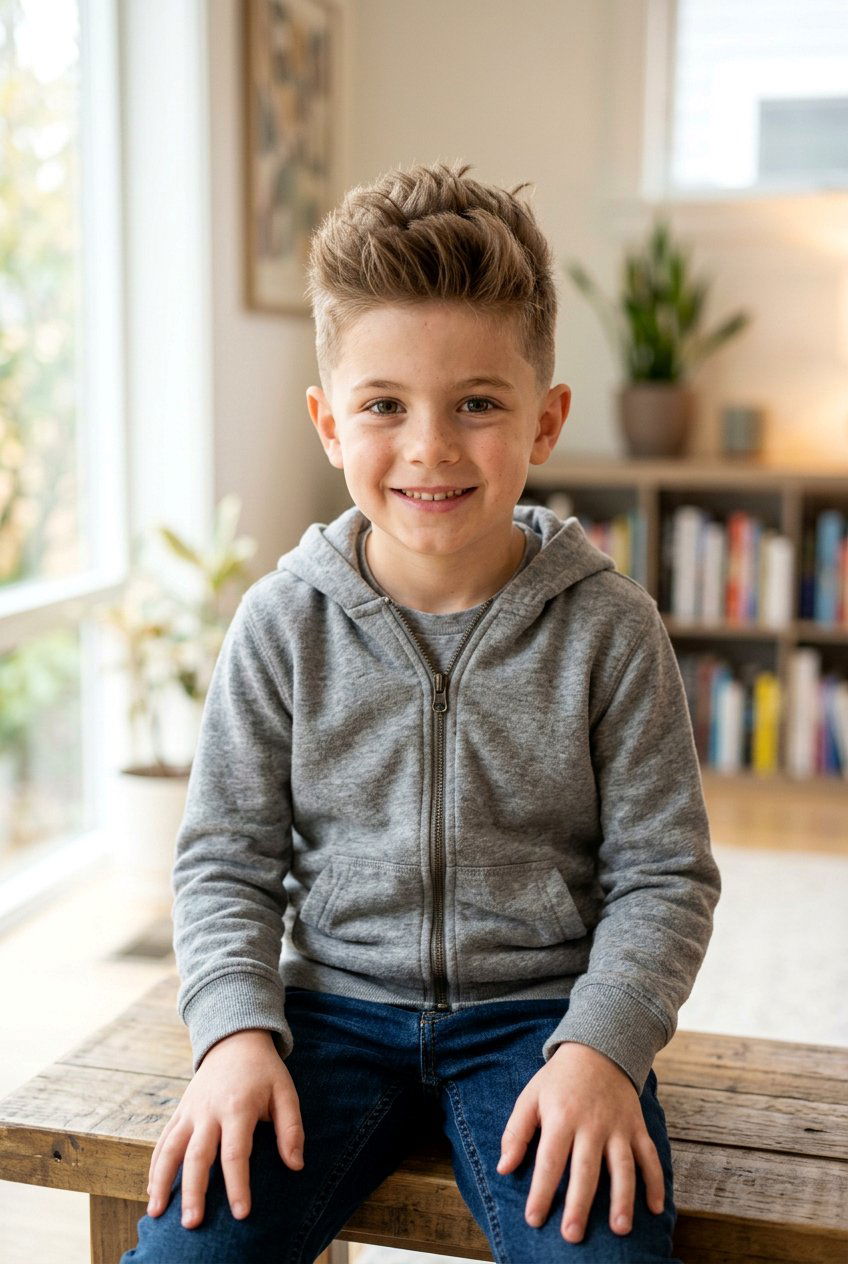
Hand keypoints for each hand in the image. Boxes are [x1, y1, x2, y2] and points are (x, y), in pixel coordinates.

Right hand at [146, 1028, 303, 1228]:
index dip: (238, 1185)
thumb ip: (291, 1129)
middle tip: (192, 1223)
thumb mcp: (286, 1092)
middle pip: (197, 1155)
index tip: (241, 1214)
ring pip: (170, 1149)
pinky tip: (152, 1190)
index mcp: (238, 1107)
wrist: (235, 1039)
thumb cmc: (265, 1071)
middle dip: (193, 1191)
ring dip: (161, 1181)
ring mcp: (190, 1110)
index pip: (235, 1153)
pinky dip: (155, 1165)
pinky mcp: (180, 1111)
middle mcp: (209, 1110)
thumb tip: (296, 1165)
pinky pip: (163, 1140)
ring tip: (156, 1213)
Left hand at [496, 1041, 664, 1242]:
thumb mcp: (530, 1097)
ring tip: (620, 1229)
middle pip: (585, 1169)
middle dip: (579, 1204)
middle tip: (572, 1235)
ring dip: (623, 1199)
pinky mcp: (637, 1126)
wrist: (598, 1048)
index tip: (533, 1219)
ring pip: (622, 1166)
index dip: (540, 1190)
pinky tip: (655, 1208)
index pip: (549, 1160)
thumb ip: (516, 1132)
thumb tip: (503, 1168)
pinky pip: (650, 1156)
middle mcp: (591, 1124)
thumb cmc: (558, 1080)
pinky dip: (656, 1182)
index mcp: (561, 1117)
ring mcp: (618, 1126)